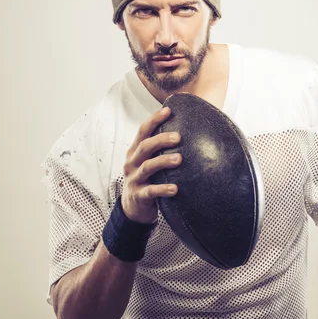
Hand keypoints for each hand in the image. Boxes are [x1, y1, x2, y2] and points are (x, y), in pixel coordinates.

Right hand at [121, 106, 181, 223]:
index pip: (142, 131)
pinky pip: (151, 191)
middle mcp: (132, 163)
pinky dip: (163, 189)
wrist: (133, 208)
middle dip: (161, 139)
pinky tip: (174, 188)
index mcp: (135, 152)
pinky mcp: (138, 195)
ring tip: (179, 159)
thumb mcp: (148, 162)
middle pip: (145, 146)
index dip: (153, 120)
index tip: (168, 110)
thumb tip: (185, 132)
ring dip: (163, 161)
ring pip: (148, 167)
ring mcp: (134, 179)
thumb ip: (159, 150)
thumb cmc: (146, 180)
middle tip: (178, 137)